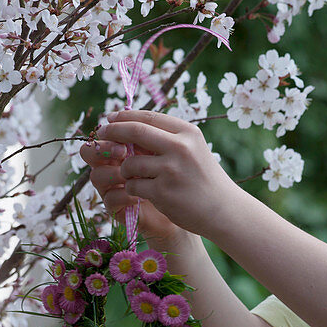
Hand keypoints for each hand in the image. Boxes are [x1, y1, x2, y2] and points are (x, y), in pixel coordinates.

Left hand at [81, 110, 238, 242]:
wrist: (224, 210)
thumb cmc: (204, 179)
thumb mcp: (192, 151)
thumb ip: (165, 139)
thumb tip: (126, 126)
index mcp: (188, 133)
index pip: (148, 117)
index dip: (124, 116)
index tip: (111, 119)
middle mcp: (180, 147)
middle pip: (134, 131)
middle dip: (113, 132)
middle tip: (101, 135)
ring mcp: (171, 170)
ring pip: (130, 163)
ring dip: (126, 170)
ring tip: (135, 178)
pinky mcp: (163, 192)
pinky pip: (133, 186)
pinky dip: (133, 189)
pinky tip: (145, 194)